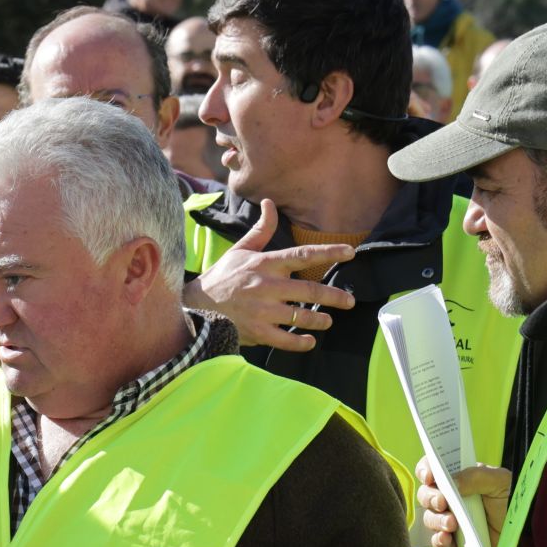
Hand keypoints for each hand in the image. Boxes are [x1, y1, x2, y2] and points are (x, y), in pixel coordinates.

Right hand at [182, 200, 355, 351]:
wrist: (196, 306)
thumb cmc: (222, 277)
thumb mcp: (240, 250)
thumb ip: (261, 230)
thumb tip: (270, 203)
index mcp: (265, 264)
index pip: (302, 255)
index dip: (329, 253)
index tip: (351, 252)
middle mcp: (266, 286)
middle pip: (310, 290)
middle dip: (334, 296)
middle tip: (349, 301)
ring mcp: (262, 311)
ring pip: (301, 316)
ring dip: (319, 319)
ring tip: (328, 321)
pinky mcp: (256, 331)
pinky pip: (285, 339)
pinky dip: (301, 342)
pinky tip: (310, 341)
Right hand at [415, 457, 511, 546]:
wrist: (527, 532)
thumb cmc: (513, 501)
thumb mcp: (500, 481)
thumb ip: (476, 476)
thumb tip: (452, 482)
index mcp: (459, 479)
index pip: (433, 470)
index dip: (426, 470)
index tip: (429, 476)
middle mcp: (451, 499)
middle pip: (426, 494)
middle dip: (430, 497)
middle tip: (441, 502)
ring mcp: (450, 521)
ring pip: (430, 518)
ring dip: (436, 520)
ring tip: (452, 523)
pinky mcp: (453, 543)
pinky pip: (438, 542)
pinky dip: (439, 540)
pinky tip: (447, 538)